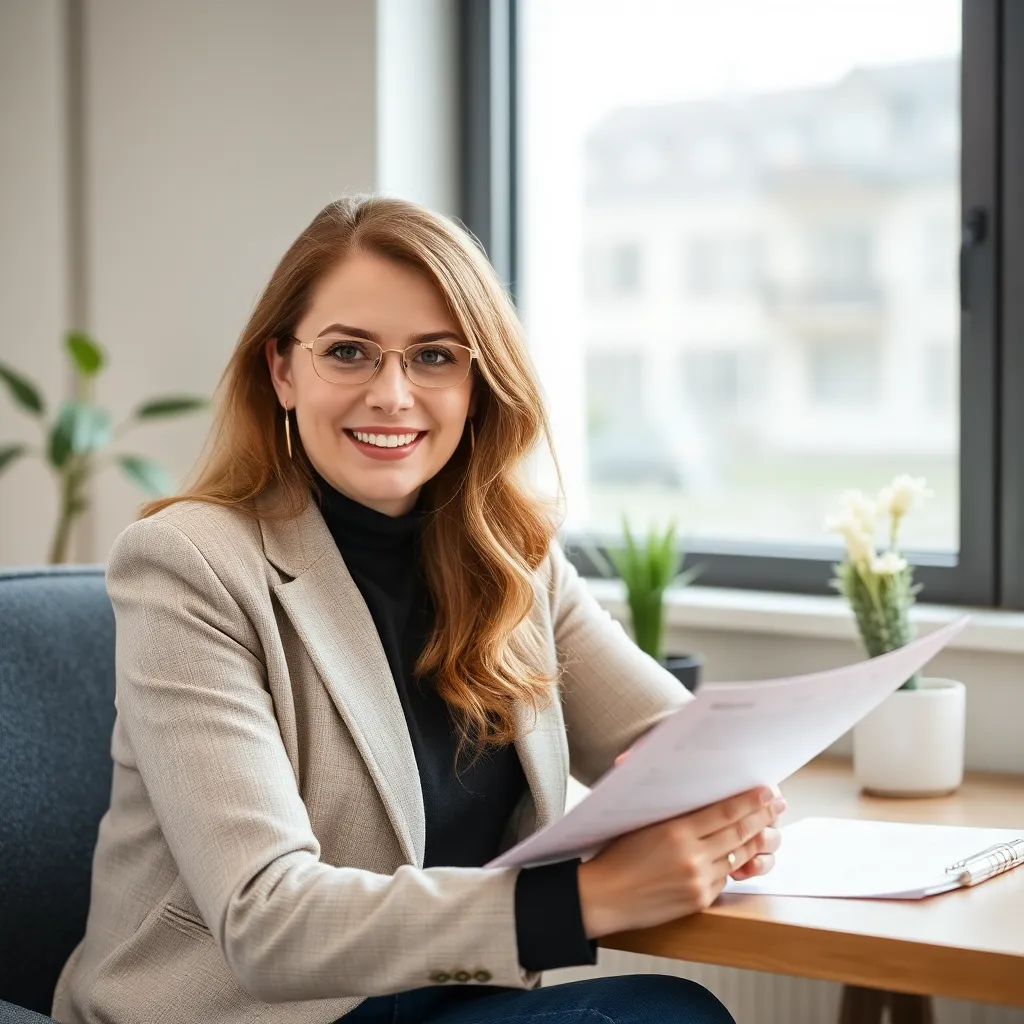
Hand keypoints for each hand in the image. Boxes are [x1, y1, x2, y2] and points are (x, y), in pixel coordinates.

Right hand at [576, 786, 784, 938]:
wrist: (605, 896)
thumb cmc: (617, 854)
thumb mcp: (644, 824)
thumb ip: (677, 815)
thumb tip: (706, 800)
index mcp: (676, 831)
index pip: (724, 812)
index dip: (749, 801)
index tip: (766, 791)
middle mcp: (691, 856)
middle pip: (738, 833)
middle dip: (761, 817)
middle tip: (778, 804)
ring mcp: (698, 880)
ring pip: (736, 856)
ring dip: (754, 841)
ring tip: (767, 828)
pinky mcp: (699, 900)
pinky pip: (724, 878)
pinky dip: (732, 865)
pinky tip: (739, 855)